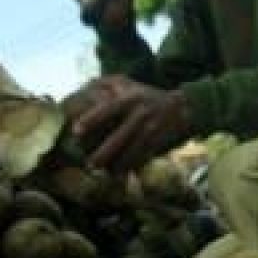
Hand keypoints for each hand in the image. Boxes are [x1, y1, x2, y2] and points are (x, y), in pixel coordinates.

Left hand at [68, 75, 192, 172]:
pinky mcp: (158, 142)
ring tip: (104, 172)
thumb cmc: (147, 96)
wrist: (182, 107)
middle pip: (120, 137)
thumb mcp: (130, 85)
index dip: (92, 119)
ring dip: (117, 164)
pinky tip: (120, 172)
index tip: (76, 130)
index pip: (108, 109)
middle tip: (89, 164)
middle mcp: (140, 114)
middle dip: (104, 152)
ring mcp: (151, 129)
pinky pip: (143, 157)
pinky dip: (131, 166)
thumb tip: (85, 85)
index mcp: (130, 99)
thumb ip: (108, 84)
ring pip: (132, 151)